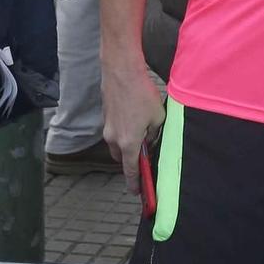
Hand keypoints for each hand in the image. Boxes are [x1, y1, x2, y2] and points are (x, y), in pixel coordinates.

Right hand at [102, 63, 165, 195]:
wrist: (121, 72)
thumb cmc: (141, 94)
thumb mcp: (158, 117)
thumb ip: (153, 134)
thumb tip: (149, 140)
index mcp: (128, 143)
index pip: (130, 171)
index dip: (135, 183)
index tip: (137, 191)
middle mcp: (114, 139)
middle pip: (122, 158)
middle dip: (131, 160)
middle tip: (143, 156)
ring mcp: (107, 127)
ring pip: (117, 144)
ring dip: (127, 144)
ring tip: (142, 131)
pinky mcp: (105, 117)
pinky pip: (114, 130)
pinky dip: (123, 131)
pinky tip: (134, 117)